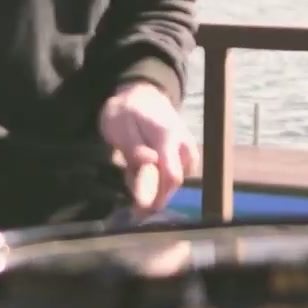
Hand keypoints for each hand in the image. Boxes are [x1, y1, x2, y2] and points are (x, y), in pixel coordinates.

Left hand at [98, 82, 199, 216]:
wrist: (142, 96)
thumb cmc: (126, 111)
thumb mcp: (119, 125)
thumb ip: (133, 147)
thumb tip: (149, 164)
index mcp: (167, 136)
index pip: (171, 175)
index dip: (157, 198)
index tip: (140, 211)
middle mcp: (184, 145)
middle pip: (174, 183)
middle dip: (153, 198)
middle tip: (132, 206)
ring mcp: (188, 151)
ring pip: (173, 182)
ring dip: (153, 187)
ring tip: (132, 175)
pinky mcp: (187, 157)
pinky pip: (173, 176)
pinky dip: (158, 180)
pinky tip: (143, 172)